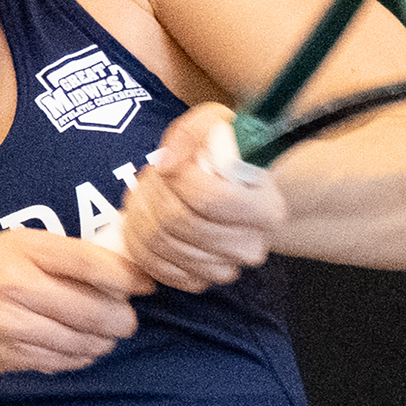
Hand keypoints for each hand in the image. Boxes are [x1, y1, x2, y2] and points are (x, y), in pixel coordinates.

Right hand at [0, 227, 154, 375]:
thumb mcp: (15, 250)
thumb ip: (63, 256)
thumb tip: (125, 273)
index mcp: (23, 247)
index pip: (91, 262)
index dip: (127, 277)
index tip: (146, 286)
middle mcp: (14, 283)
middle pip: (92, 309)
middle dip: (121, 320)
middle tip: (127, 322)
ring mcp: (8, 322)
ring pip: (81, 340)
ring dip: (102, 343)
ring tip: (104, 337)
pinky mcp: (6, 354)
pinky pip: (61, 361)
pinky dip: (79, 358)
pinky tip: (78, 350)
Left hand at [117, 104, 287, 291]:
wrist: (233, 189)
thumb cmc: (225, 154)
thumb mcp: (216, 124)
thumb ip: (192, 132)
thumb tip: (167, 165)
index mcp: (267, 209)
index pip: (209, 199)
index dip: (176, 178)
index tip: (167, 162)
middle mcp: (251, 246)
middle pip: (180, 223)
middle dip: (152, 194)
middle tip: (148, 177)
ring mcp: (226, 269)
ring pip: (163, 245)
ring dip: (139, 215)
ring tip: (144, 194)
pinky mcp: (200, 281)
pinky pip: (157, 269)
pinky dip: (138, 244)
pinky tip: (141, 221)